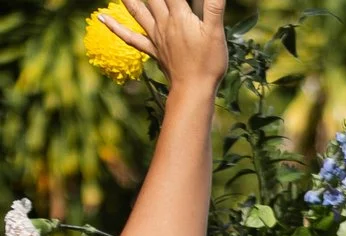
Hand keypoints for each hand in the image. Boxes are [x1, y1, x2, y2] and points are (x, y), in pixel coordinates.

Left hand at [107, 0, 227, 93]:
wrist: (194, 89)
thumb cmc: (209, 62)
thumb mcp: (216, 32)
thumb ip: (213, 7)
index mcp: (180, 16)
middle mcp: (164, 22)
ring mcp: (155, 36)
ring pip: (136, 10)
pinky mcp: (152, 49)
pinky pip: (129, 37)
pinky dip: (115, 27)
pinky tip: (102, 18)